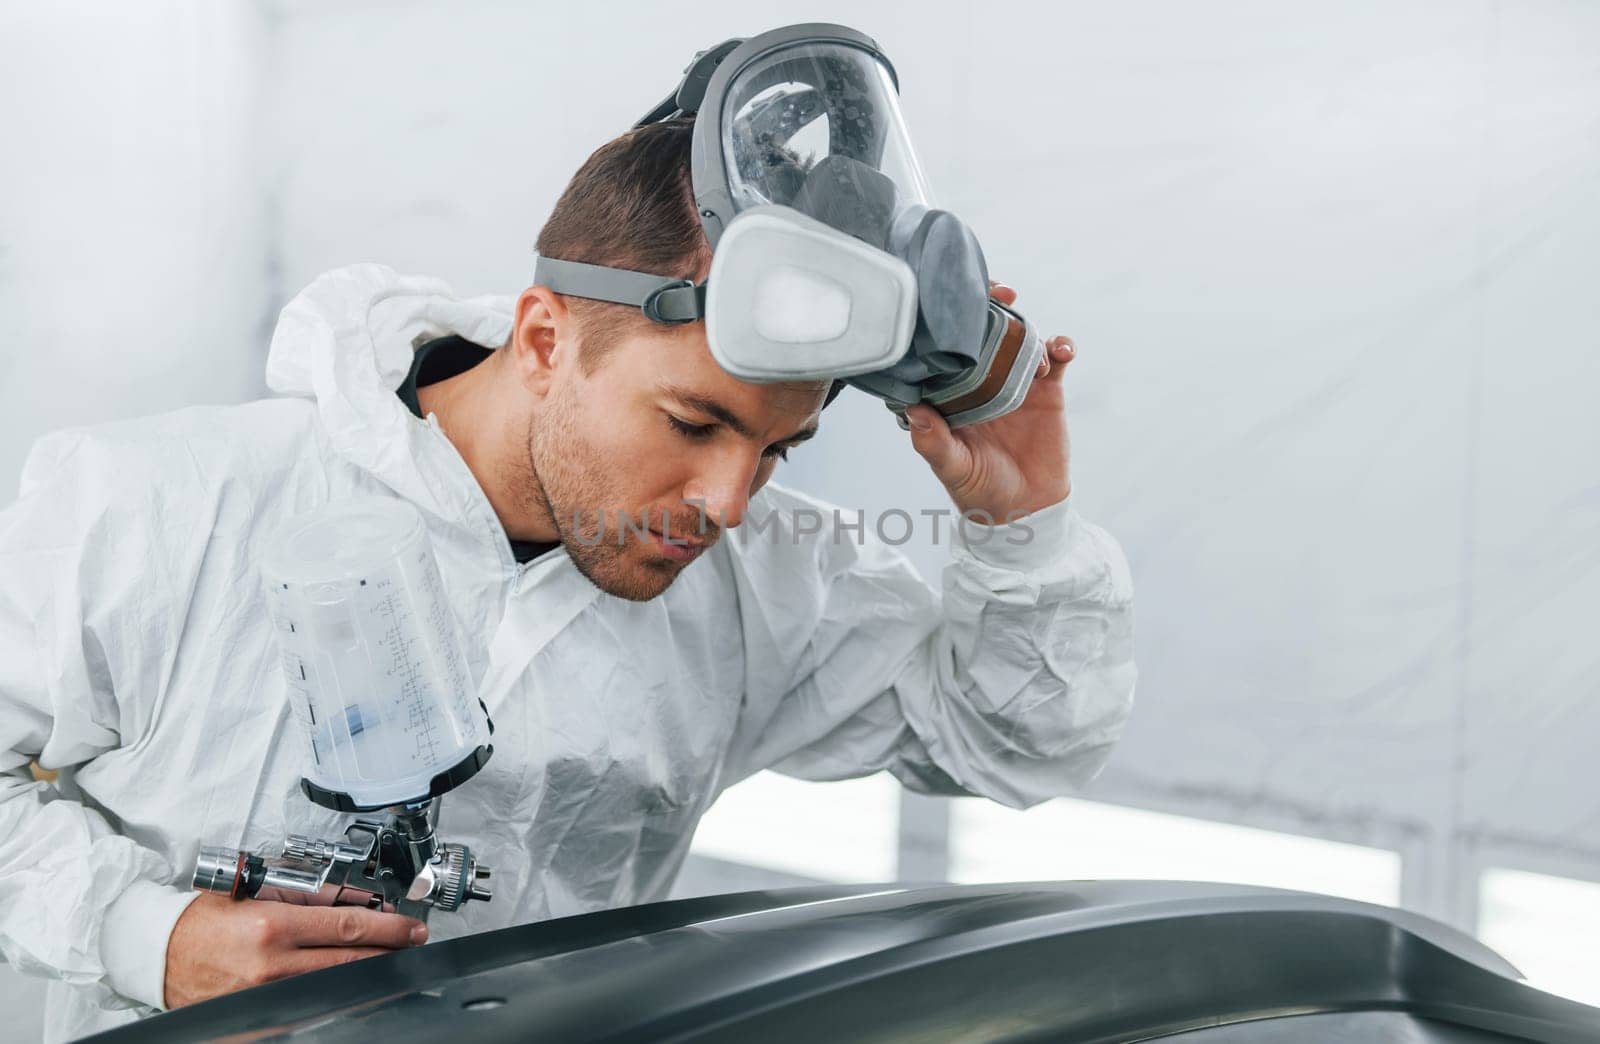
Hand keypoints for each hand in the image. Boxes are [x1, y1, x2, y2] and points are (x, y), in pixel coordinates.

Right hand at [163, 892, 426, 1008]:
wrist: (158, 953)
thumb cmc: (203, 919)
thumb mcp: (256, 894)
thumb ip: (306, 899)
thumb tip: (354, 904)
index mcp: (273, 926)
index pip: (348, 927)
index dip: (387, 928)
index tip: (410, 926)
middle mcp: (273, 964)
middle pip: (350, 959)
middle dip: (388, 950)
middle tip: (412, 942)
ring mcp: (267, 994)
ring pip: (335, 982)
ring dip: (366, 969)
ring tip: (386, 956)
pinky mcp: (262, 1012)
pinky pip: (310, 1000)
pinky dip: (335, 988)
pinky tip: (350, 980)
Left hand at [905, 283, 1075, 519]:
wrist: (1027, 510)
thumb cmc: (979, 492)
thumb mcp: (953, 469)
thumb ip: (933, 442)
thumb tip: (911, 411)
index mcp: (950, 394)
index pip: (943, 349)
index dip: (945, 322)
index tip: (949, 303)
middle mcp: (979, 381)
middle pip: (983, 331)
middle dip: (990, 305)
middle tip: (1001, 291)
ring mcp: (1013, 382)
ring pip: (1019, 339)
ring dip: (1027, 328)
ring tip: (1033, 339)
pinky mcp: (1046, 391)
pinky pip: (1055, 360)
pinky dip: (1060, 347)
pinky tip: (1061, 350)